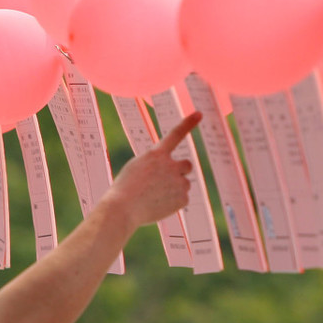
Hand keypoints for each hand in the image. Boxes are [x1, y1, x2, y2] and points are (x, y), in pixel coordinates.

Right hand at [106, 111, 199, 229]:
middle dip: (180, 171)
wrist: (123, 209)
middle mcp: (170, 165)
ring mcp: (178, 182)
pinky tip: (158, 206)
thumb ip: (157, 167)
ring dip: (173, 189)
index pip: (175, 135)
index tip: (199, 114)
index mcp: (156, 155)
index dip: (188, 124)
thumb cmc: (124, 189)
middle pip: (186, 165)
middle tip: (167, 181)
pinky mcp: (182, 199)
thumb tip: (175, 179)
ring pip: (183, 184)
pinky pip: (182, 199)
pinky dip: (172, 203)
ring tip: (154, 198)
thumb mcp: (137, 169)